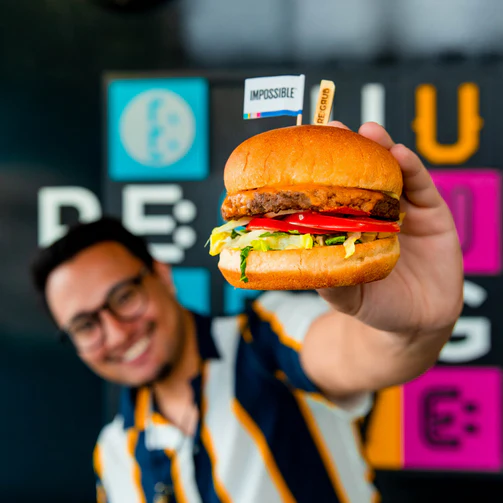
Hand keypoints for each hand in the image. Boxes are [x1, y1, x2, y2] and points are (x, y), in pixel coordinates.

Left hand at [317, 121, 463, 336]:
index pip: (333, 190)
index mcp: (348, 224)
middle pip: (361, 172)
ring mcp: (402, 209)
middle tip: (335, 127)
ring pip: (391, 171)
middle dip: (349, 148)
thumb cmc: (375, 305)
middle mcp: (373, 212)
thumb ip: (330, 279)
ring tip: (368, 132)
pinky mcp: (432, 213)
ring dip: (380, 147)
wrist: (417, 323)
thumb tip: (300, 261)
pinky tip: (400, 154)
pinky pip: (422, 186)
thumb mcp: (346, 296)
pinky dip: (412, 168)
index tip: (304, 146)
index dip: (322, 169)